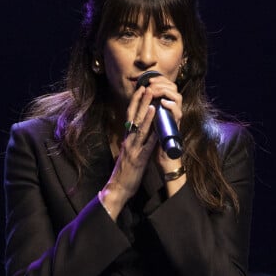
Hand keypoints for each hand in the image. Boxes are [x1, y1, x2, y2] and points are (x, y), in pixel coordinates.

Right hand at [99, 86, 157, 218]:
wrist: (118, 187)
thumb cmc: (125, 170)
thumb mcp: (128, 151)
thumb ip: (133, 139)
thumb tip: (139, 128)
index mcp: (126, 137)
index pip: (130, 115)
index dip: (136, 101)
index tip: (141, 88)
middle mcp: (128, 140)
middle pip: (134, 117)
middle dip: (141, 101)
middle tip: (147, 87)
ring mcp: (133, 148)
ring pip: (140, 128)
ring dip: (146, 113)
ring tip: (152, 100)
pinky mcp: (139, 159)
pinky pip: (146, 144)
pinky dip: (152, 134)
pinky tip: (157, 127)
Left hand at [140, 74, 183, 174]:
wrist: (163, 157)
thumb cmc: (155, 140)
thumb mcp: (149, 121)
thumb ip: (148, 109)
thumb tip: (140, 97)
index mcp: (166, 106)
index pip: (167, 86)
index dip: (159, 80)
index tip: (148, 79)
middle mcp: (173, 110)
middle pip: (174, 88)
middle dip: (161, 83)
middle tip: (151, 84)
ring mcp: (176, 117)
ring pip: (177, 97)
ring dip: (165, 91)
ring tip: (154, 91)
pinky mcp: (176, 126)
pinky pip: (177, 113)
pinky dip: (171, 106)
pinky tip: (163, 103)